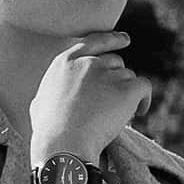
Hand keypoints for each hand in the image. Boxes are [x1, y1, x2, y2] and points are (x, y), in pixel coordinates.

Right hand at [28, 31, 150, 161]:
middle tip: (114, 100)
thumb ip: (49, 93)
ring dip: (127, 93)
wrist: (64, 144)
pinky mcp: (126, 89)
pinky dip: (144, 99)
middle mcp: (88, 62)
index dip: (112, 39)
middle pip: (114, 62)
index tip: (125, 39)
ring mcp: (108, 74)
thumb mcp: (39, 103)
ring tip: (121, 114)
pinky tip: (139, 112)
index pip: (94, 41)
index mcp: (65, 62)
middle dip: (116, 79)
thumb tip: (48, 100)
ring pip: (128, 77)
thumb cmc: (49, 130)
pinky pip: (144, 87)